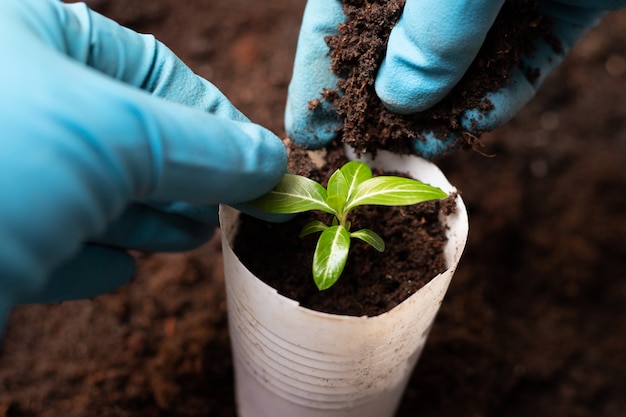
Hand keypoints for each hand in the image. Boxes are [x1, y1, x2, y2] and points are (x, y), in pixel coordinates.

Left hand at [0, 0, 286, 328]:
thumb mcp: (116, 137)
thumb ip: (206, 147)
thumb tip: (269, 160)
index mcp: (21, 36)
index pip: (146, 68)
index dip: (212, 117)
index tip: (260, 161)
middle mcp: (6, 103)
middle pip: (122, 135)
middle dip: (185, 175)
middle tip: (233, 205)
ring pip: (87, 194)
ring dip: (148, 220)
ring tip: (195, 235)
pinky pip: (46, 245)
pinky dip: (92, 260)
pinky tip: (119, 269)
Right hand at [286, 0, 624, 156]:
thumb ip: (433, 27)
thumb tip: (400, 97)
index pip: (338, 12)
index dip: (318, 70)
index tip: (306, 129)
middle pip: (393, 44)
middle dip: (375, 101)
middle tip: (355, 154)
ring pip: (454, 61)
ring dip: (432, 111)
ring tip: (407, 156)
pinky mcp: (558, 6)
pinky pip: (519, 60)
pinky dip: (494, 97)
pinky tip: (465, 130)